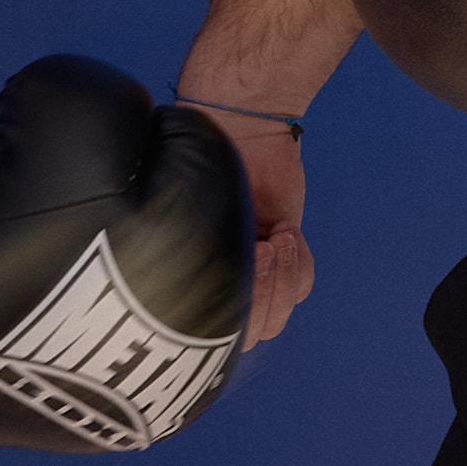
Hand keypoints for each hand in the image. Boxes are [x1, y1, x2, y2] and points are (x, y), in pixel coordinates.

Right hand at [185, 105, 312, 348]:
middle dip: (259, 297)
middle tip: (259, 249)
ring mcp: (256, 277)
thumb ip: (177, 245)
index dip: (224, 319)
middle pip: (248, 335)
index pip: (202, 339)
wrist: (238, 127)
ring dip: (280, 284)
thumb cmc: (197, 159)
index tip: (231, 268)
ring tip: (274, 240)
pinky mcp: (286, 261)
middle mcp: (220, 286)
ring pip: (276, 318)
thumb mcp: (178, 207)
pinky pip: (302, 286)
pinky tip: (285, 231)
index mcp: (185, 281)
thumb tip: (164, 283)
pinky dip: (299, 264)